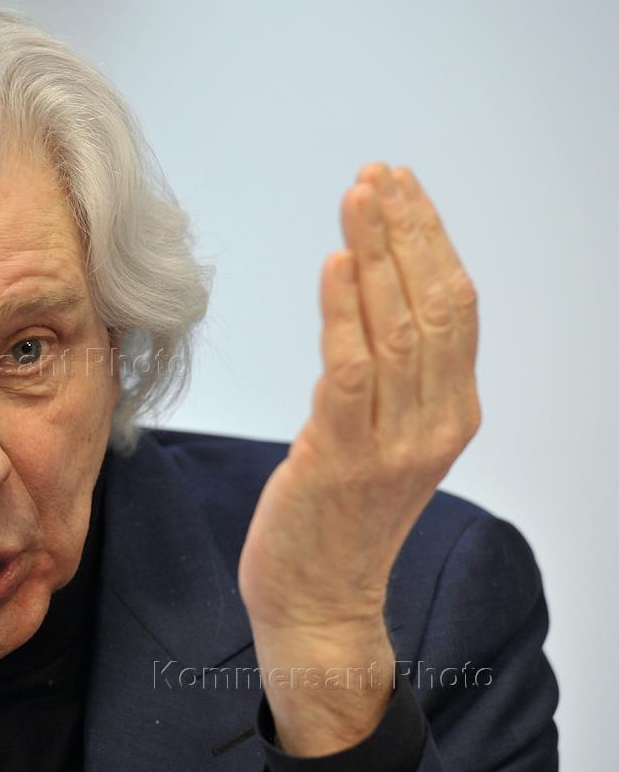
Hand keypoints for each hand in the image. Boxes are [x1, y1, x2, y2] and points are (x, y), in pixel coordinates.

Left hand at [237, 163, 480, 753]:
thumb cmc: (341, 516)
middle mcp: (435, 423)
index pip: (455, 307)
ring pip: (398, 329)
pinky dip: (344, 313)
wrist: (321, 603)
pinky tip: (334, 265)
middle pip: (435, 305)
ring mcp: (393, 444)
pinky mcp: (341, 459)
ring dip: (378, 255)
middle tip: (379, 173)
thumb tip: (366, 298)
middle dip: (407, 231)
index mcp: (452, 412)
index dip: (430, 240)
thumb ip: (389, 378)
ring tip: (359, 196)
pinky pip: (350, 373)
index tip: (401, 188)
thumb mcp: (384, 439)